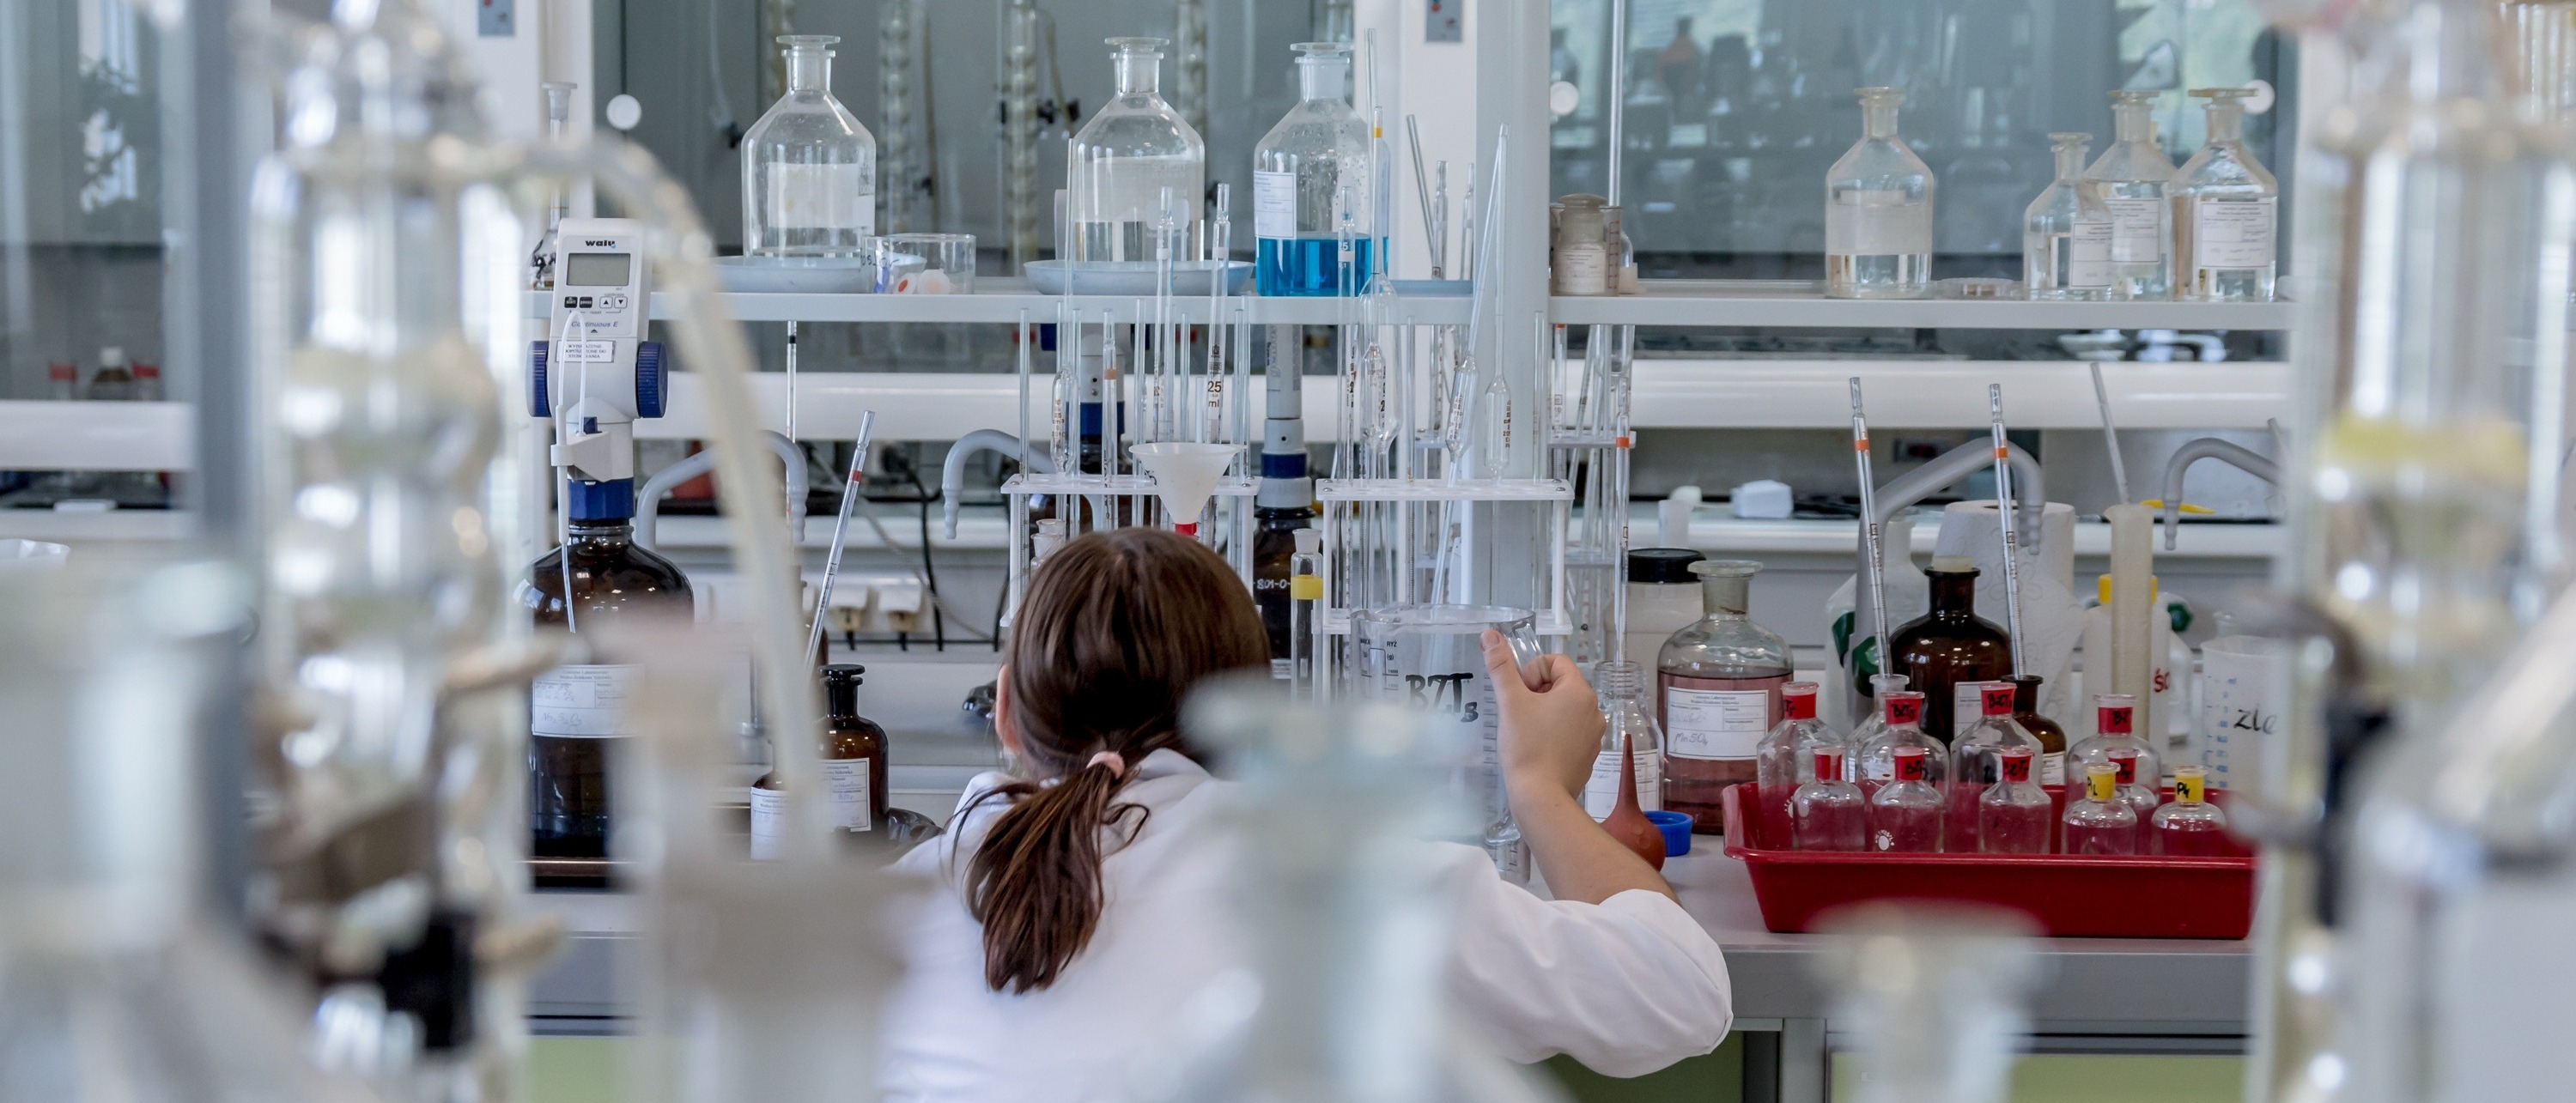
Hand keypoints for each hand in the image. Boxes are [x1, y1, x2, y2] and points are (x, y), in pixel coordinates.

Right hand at [1482, 629, 1601, 800]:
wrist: (1540, 796)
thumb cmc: (1526, 746)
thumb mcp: (1510, 702)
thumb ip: (1500, 665)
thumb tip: (1490, 634)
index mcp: (1580, 692)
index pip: (1555, 662)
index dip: (1532, 673)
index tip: (1519, 695)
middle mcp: (1595, 709)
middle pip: (1560, 684)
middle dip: (1537, 693)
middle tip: (1520, 714)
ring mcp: (1595, 734)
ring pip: (1565, 708)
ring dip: (1544, 712)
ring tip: (1527, 732)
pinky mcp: (1590, 754)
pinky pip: (1571, 731)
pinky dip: (1554, 733)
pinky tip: (1538, 749)